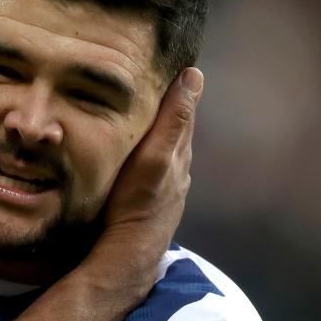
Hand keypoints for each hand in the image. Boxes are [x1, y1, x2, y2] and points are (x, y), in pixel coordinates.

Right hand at [89, 67, 200, 297]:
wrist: (126, 254)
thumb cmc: (137, 203)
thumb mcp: (155, 156)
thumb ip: (174, 119)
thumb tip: (195, 75)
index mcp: (178, 153)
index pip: (182, 112)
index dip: (177, 89)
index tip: (167, 65)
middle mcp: (176, 171)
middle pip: (173, 132)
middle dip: (165, 110)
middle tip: (146, 86)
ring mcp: (164, 190)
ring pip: (162, 153)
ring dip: (153, 136)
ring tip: (137, 118)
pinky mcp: (149, 204)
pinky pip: (149, 172)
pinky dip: (143, 158)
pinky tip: (132, 159)